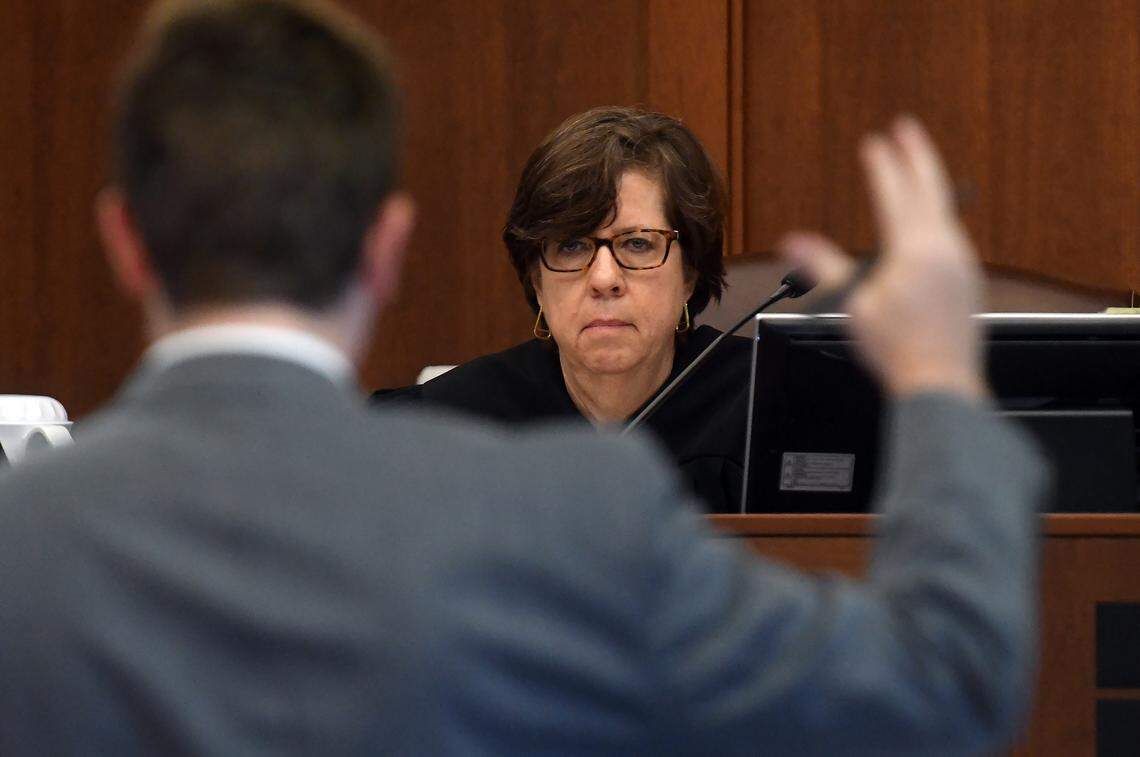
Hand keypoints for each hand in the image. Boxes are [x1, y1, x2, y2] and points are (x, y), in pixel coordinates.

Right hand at [781, 117, 987, 401]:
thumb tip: (790, 242)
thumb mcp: (852, 305)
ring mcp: (962, 263)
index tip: (873, 142)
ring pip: (945, 210)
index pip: (895, 195)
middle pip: (932, 189)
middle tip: (907, 127)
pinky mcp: (968, 279)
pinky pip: (952, 233)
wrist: (941, 381)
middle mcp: (945, 248)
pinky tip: (933, 221)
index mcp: (915, 250)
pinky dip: (938, 214)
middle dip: (918, 155)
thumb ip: (823, 266)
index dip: (882, 166)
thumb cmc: (895, 349)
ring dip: (930, 183)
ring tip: (918, 169)